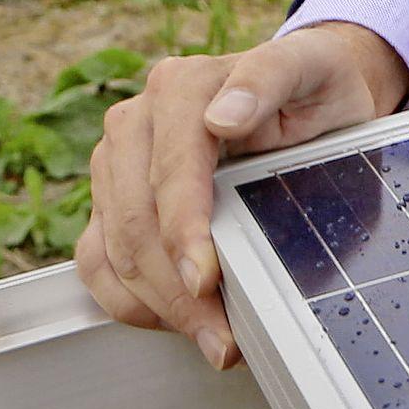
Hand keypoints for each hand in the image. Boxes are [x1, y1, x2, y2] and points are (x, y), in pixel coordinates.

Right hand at [75, 21, 406, 368]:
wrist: (304, 90)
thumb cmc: (311, 84)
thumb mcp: (309, 69)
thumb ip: (269, 78)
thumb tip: (223, 116)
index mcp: (180, 87)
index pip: (171, 169)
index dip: (183, 230)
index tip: (204, 279)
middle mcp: (137, 122)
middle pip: (135, 219)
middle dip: (175, 288)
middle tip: (221, 336)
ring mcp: (117, 163)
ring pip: (113, 248)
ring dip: (158, 305)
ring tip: (212, 339)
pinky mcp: (109, 199)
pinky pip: (96, 261)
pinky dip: (130, 301)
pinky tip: (174, 322)